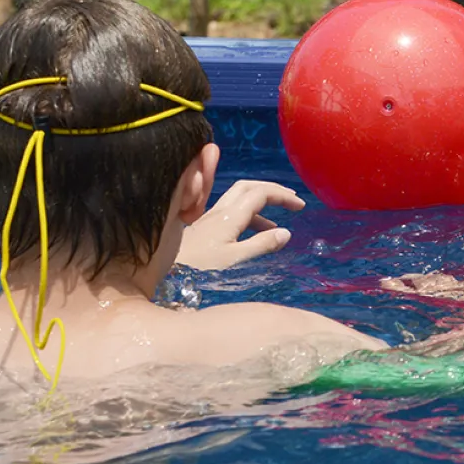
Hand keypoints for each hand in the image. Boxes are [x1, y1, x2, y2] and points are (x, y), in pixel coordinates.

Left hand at [176, 179, 304, 269]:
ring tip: (279, 220)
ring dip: (261, 202)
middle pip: (249, 187)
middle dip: (272, 189)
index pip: (260, 193)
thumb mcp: (234, 260)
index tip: (300, 205)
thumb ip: (261, 245)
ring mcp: (210, 218)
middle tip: (292, 200)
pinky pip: (232, 212)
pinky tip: (256, 233)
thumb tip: (286, 233)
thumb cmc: (198, 270)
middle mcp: (219, 211)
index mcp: (229, 216)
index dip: (282, 195)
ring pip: (239, 198)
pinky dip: (250, 216)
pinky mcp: (204, 228)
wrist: (163, 276)